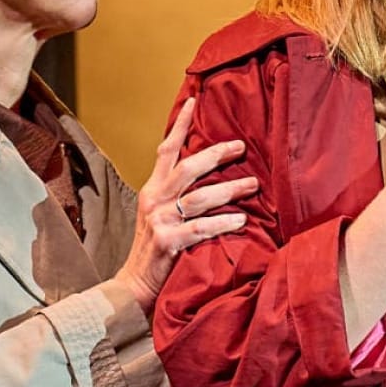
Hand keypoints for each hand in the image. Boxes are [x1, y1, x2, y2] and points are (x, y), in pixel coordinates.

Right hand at [115, 97, 258, 313]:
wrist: (132, 286)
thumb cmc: (155, 248)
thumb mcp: (160, 213)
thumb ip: (178, 193)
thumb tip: (210, 172)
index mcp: (153, 189)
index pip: (167, 149)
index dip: (181, 124)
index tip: (194, 99)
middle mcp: (155, 200)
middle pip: (187, 167)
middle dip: (216, 154)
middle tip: (241, 146)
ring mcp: (160, 221)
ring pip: (199, 197)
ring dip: (230, 189)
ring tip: (254, 184)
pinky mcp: (168, 243)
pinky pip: (201, 228)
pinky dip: (223, 222)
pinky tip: (242, 220)